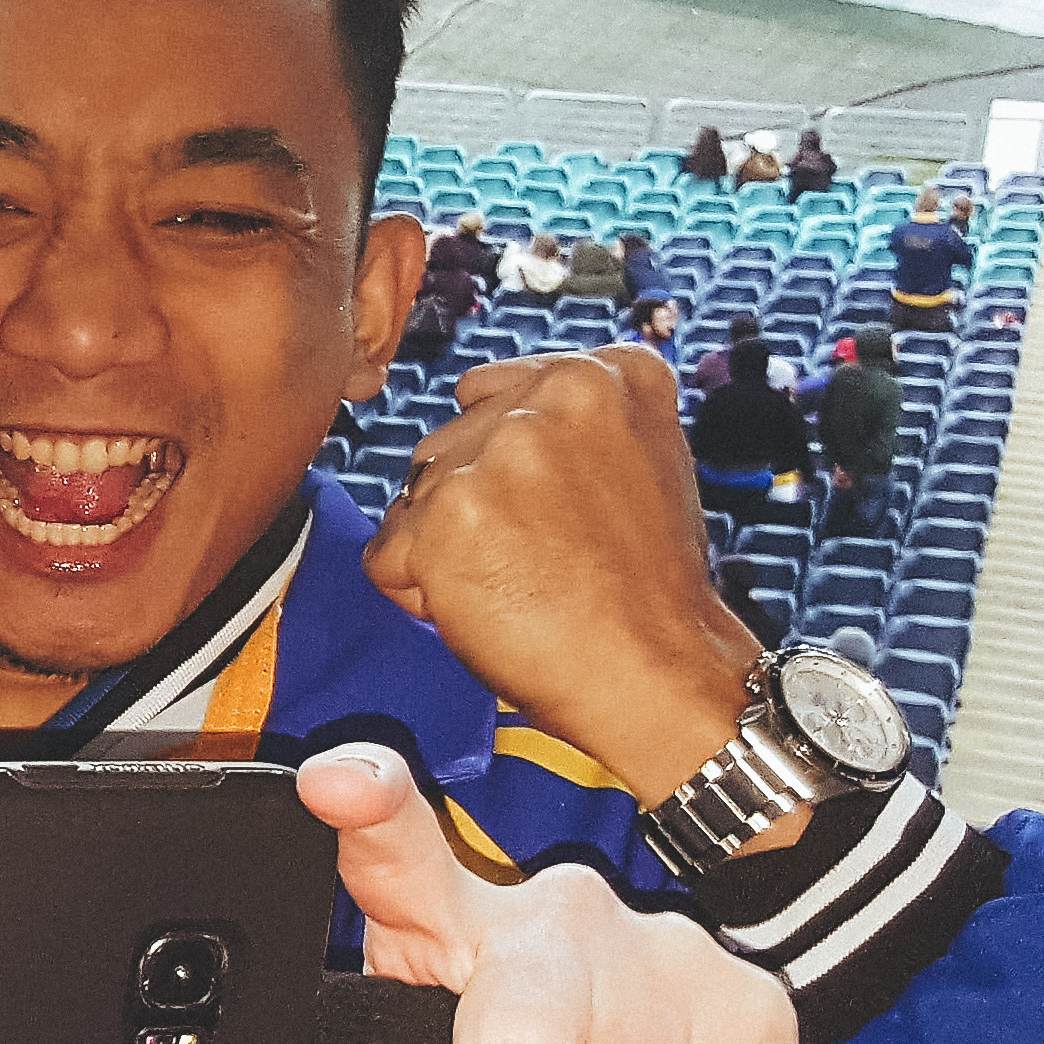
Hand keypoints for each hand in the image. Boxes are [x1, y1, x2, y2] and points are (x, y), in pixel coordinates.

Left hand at [364, 347, 758, 811]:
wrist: (656, 669)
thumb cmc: (648, 584)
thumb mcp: (646, 459)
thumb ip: (574, 418)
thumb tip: (487, 394)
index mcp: (602, 375)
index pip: (490, 391)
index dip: (503, 464)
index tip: (548, 511)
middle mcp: (546, 399)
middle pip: (447, 443)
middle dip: (471, 503)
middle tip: (540, 558)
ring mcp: (493, 455)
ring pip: (415, 497)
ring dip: (445, 546)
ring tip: (519, 583)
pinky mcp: (445, 518)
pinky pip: (387, 556)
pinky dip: (418, 594)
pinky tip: (487, 609)